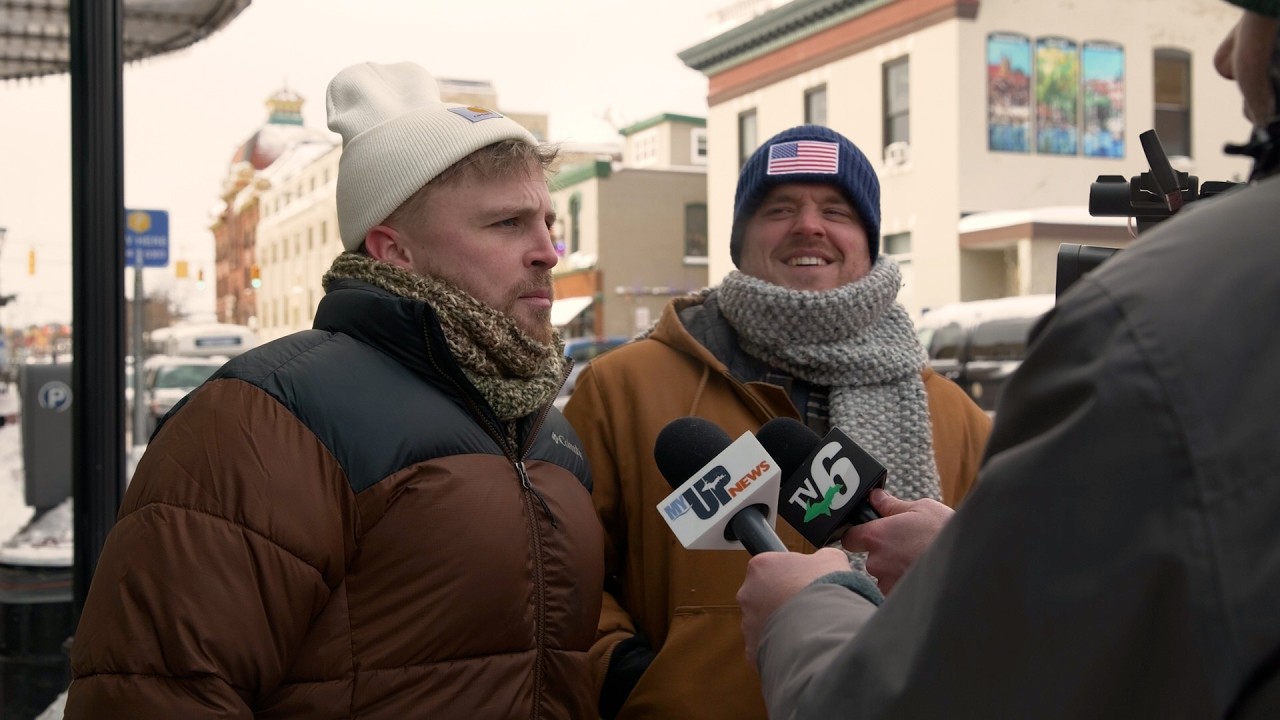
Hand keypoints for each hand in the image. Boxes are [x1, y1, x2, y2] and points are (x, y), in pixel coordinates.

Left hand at [738, 547, 849, 664]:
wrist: (823, 629)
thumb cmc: (825, 591)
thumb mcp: (831, 560)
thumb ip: (821, 558)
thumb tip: (824, 561)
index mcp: (761, 566)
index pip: (772, 567)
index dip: (792, 575)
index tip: (806, 582)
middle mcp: (748, 593)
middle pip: (764, 595)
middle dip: (782, 601)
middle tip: (807, 607)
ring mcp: (748, 623)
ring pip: (764, 623)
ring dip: (781, 625)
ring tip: (806, 629)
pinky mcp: (753, 650)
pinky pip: (766, 647)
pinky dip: (780, 648)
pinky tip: (799, 646)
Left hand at [841, 488, 952, 594]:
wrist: (968, 566)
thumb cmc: (946, 535)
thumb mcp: (923, 509)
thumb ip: (893, 505)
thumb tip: (876, 497)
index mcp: (877, 535)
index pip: (850, 537)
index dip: (858, 535)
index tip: (869, 533)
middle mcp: (876, 562)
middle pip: (870, 558)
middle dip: (886, 554)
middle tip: (908, 547)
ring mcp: (886, 583)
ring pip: (885, 576)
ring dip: (897, 570)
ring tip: (921, 562)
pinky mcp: (898, 600)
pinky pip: (897, 591)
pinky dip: (907, 585)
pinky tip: (925, 577)